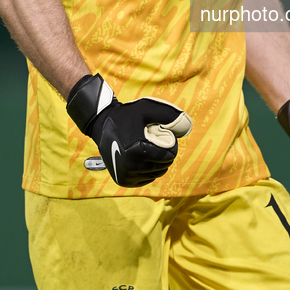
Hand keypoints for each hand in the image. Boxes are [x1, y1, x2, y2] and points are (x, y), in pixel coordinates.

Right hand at [66, 74, 192, 186]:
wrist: (101, 124)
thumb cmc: (127, 115)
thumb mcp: (147, 108)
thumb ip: (169, 114)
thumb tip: (188, 126)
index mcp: (139, 151)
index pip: (169, 156)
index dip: (170, 145)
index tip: (161, 135)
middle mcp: (131, 167)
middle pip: (164, 167)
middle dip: (164, 154)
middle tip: (153, 141)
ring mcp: (126, 176)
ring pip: (156, 174)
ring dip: (156, 163)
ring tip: (146, 148)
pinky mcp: (123, 181)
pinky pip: (146, 179)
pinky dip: (147, 170)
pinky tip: (140, 158)